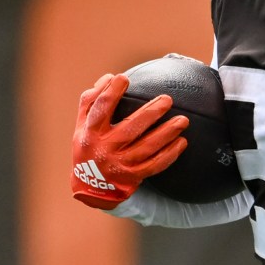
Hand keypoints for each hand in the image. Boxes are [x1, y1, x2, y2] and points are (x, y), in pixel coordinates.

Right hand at [69, 72, 186, 209]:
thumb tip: (109, 78)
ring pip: (147, 147)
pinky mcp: (133, 176)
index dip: (111, 93)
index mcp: (91, 133)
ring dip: (166, 133)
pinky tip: (181, 142)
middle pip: (130, 128)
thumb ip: (91, 100)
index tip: (123, 78)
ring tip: (183, 121)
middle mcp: (105, 148)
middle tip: (167, 100)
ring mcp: (120, 164)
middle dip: (151, 113)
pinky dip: (170, 154)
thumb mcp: (82, 125)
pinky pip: (155, 165)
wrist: (91, 187)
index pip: (100, 109)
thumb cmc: (88, 147)